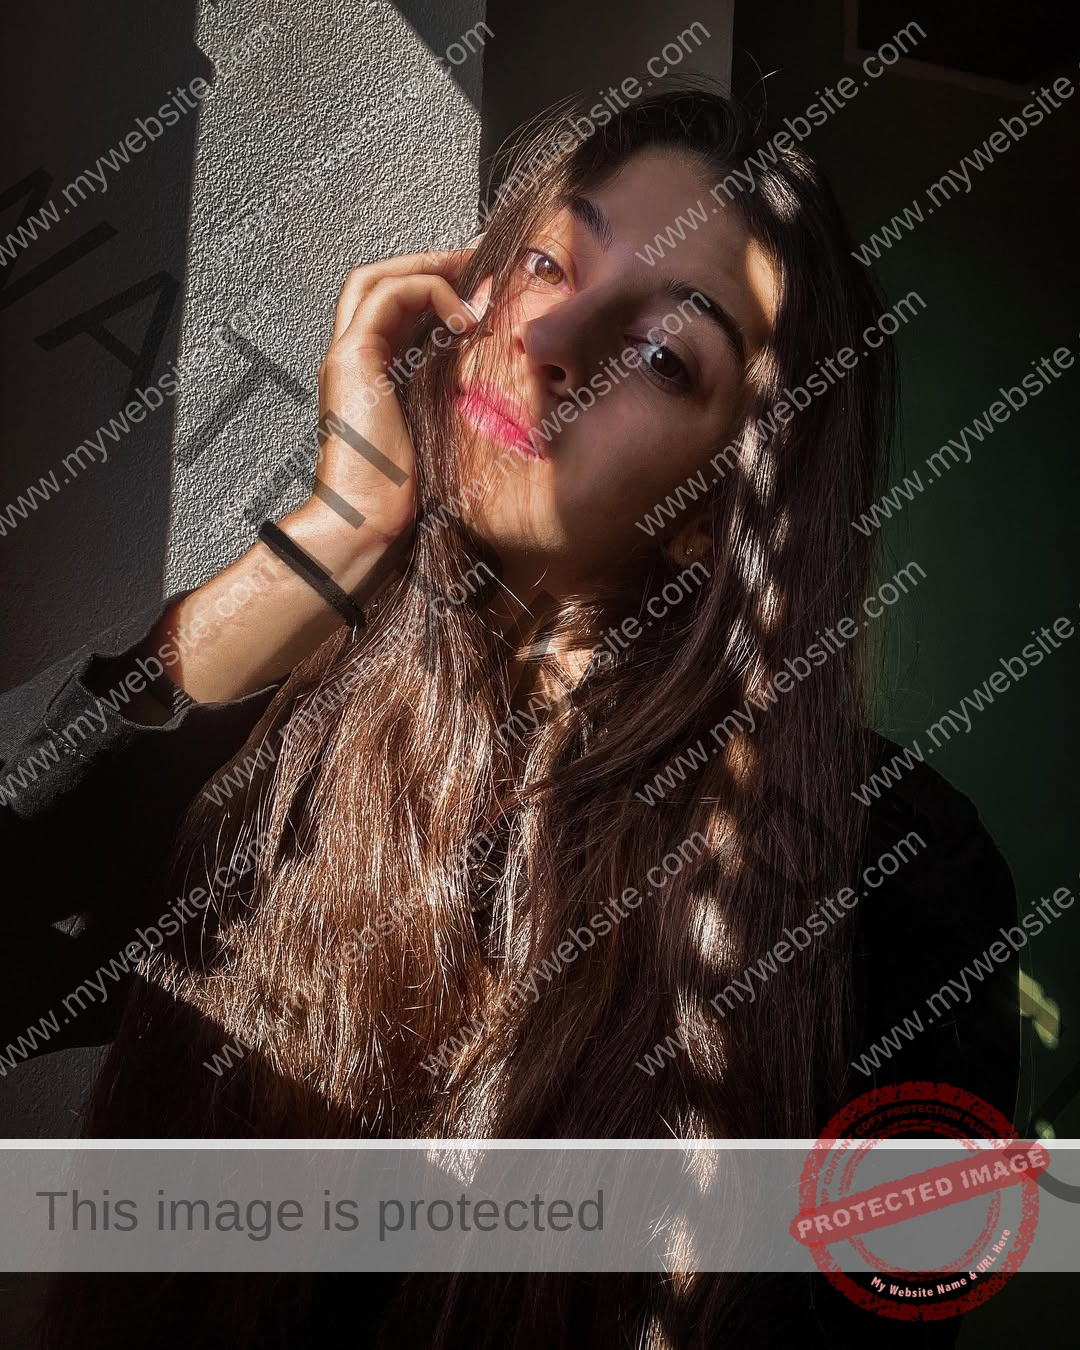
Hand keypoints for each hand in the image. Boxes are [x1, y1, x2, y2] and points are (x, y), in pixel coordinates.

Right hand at [301, 247, 483, 561]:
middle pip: (375, 281)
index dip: (432, 286)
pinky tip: (465, 318)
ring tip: (474, 276)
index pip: (391, 308)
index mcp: (369, 377)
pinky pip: (388, 297)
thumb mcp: (440, 434)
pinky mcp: (353, 359)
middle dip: (428, 262)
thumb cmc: (405, 496)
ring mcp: (347, 357)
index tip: (480, 286)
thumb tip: (491, 379)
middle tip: (477, 258)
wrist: (369, 522)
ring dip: (429, 268)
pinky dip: (428, 292)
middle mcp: (352, 360)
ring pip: (375, 279)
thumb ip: (452, 399)